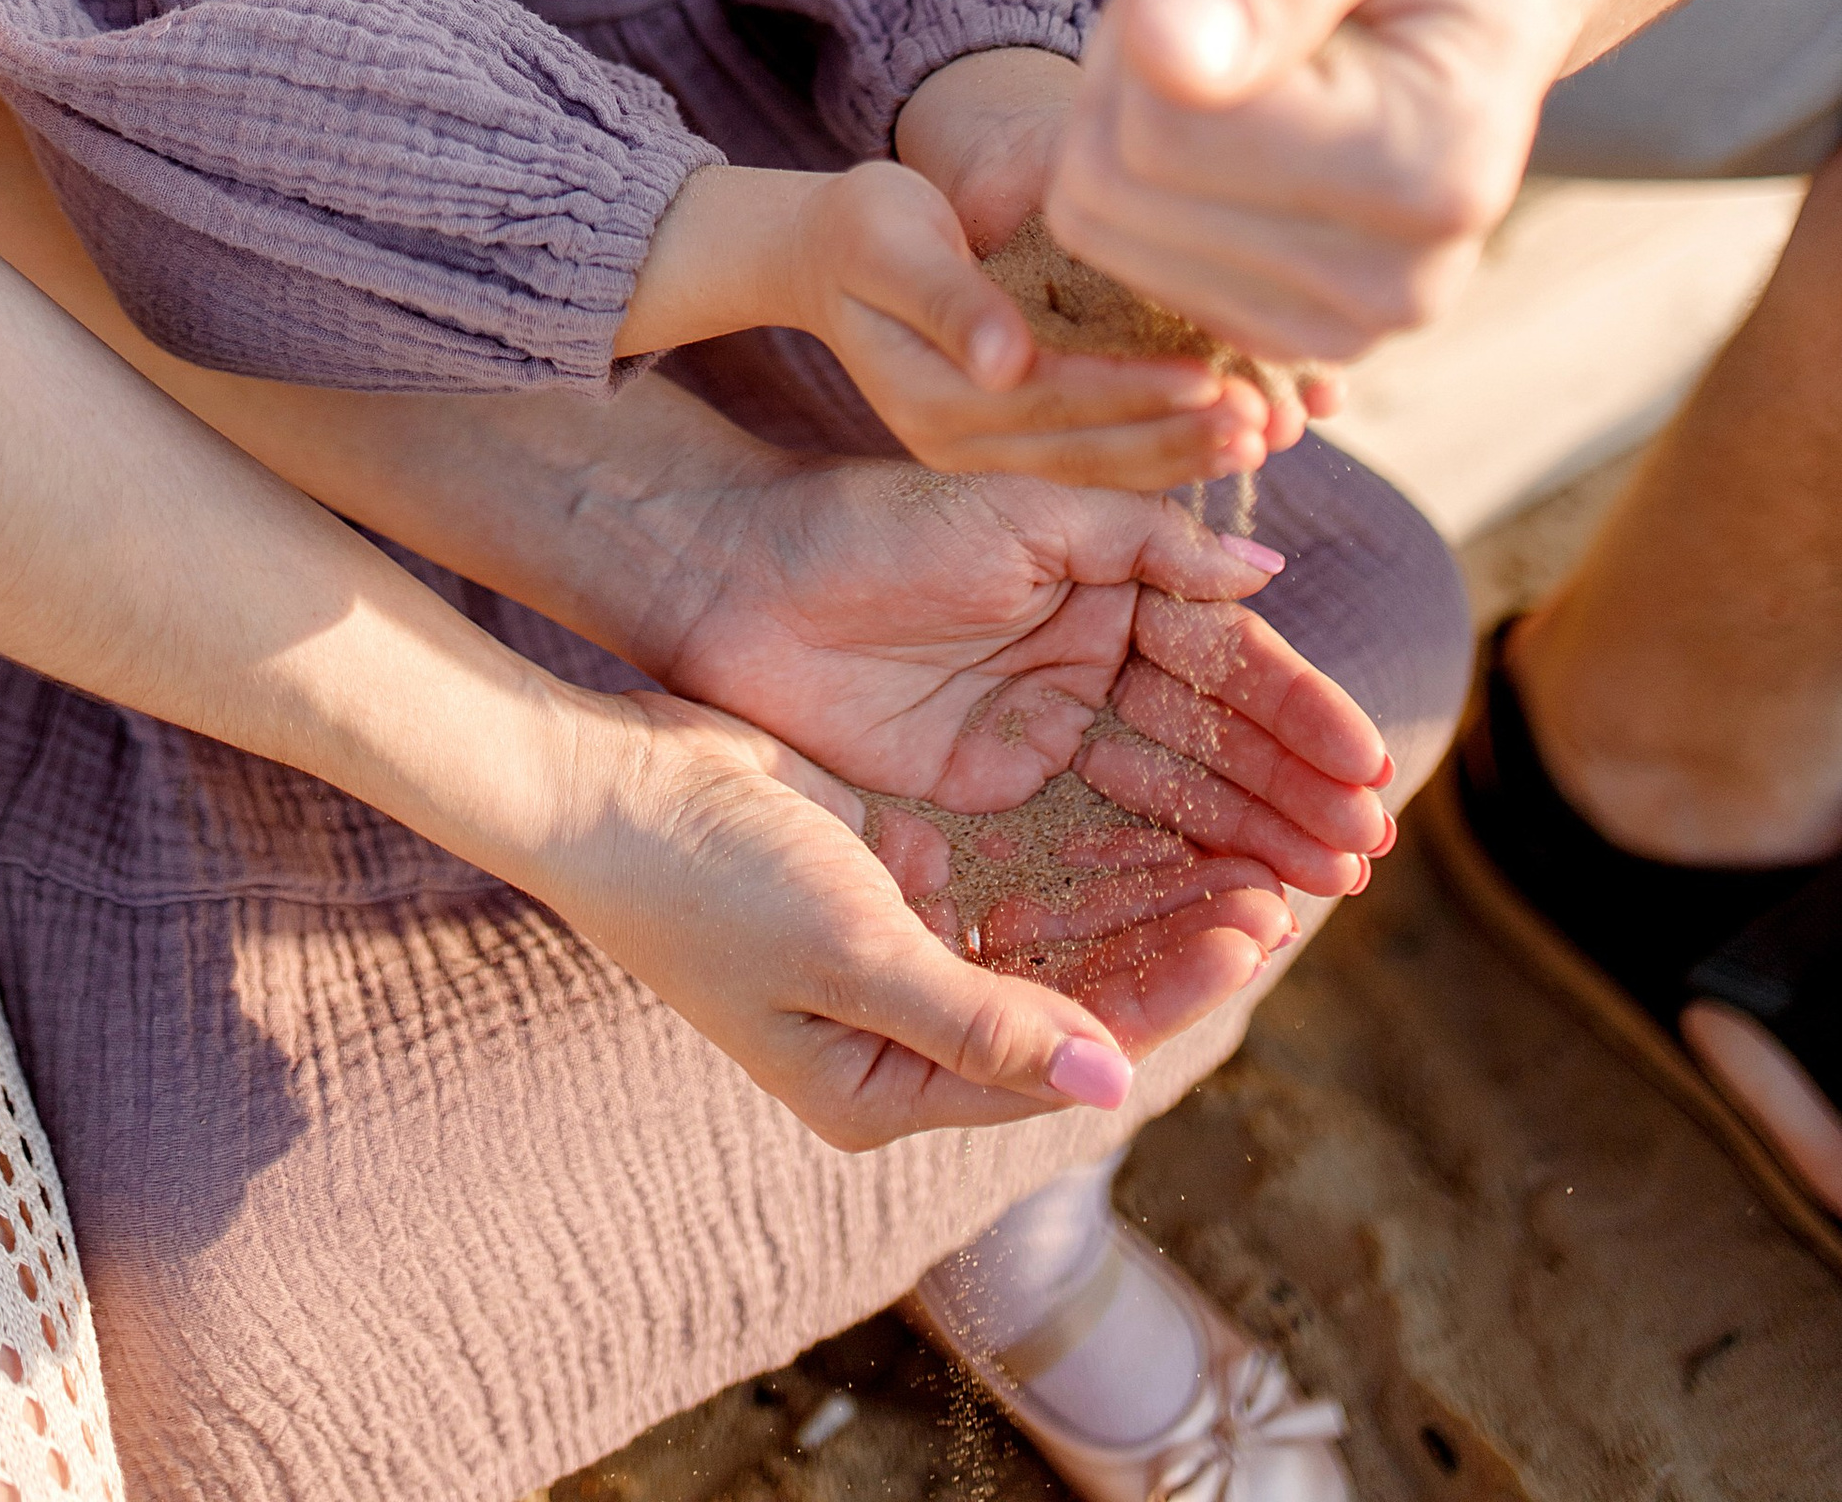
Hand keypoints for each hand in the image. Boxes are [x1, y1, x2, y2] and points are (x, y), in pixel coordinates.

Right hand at [533, 682, 1286, 1146]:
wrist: (600, 784)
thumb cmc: (706, 884)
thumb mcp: (851, 954)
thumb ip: (981, 1020)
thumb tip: (1108, 1081)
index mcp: (880, 1088)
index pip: (1059, 1058)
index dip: (1160, 998)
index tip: (1247, 931)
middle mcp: (900, 1032)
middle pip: (1071, 1000)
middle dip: (1172, 946)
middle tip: (1274, 885)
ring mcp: (898, 949)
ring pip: (1055, 933)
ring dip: (1142, 897)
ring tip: (1243, 854)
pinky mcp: (892, 871)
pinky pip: (1013, 874)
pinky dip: (1084, 853)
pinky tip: (1157, 814)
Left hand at [645, 450, 1392, 895]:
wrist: (739, 585)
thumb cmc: (873, 525)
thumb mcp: (1017, 515)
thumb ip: (1143, 543)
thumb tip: (1270, 570)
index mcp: (1104, 591)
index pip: (1224, 660)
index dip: (1297, 712)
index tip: (1367, 765)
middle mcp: (1087, 670)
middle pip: (1212, 744)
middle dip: (1292, 793)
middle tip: (1365, 849)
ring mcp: (1042, 742)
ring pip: (1168, 806)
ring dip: (1248, 845)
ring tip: (1323, 886)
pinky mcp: (990, 805)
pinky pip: (1094, 852)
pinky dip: (1163, 883)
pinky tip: (1227, 912)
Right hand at [896, 46, 1324, 446]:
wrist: (826, 255)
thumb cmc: (863, 224)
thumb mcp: (888, 241)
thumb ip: (948, 299)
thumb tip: (1005, 360)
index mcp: (929, 396)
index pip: (1050, 399)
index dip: (1134, 391)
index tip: (1213, 378)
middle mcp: (956, 443)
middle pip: (1085, 450)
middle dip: (1180, 437)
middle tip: (1267, 422)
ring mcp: (981, 453)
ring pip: (1098, 467)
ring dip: (1184, 454)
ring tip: (1266, 434)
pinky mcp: (1007, 444)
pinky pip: (1094, 456)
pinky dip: (1162, 447)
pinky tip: (1224, 432)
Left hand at [1046, 0, 1578, 363]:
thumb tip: (1166, 48)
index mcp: (1435, 168)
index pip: (1167, 120)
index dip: (1155, 13)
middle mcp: (1405, 284)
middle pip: (1116, 181)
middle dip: (1132, 67)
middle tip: (1230, 4)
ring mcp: (1346, 327)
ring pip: (1101, 219)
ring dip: (1128, 112)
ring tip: (1239, 54)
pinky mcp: (1288, 337)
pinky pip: (1118, 254)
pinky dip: (1140, 171)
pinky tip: (1231, 121)